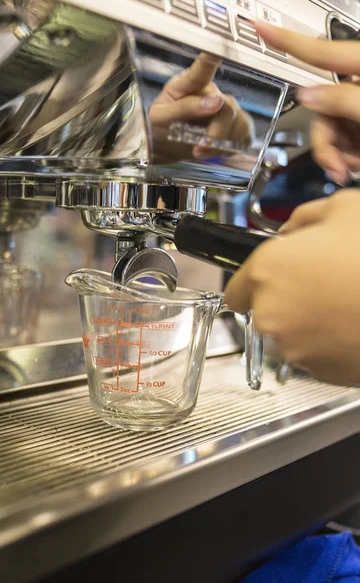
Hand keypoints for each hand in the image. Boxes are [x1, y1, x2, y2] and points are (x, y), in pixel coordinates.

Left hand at [149, 52, 253, 161]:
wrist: (162, 148)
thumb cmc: (157, 127)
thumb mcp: (161, 119)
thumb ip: (186, 108)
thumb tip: (216, 101)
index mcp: (188, 84)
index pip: (203, 69)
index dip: (213, 58)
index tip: (218, 51)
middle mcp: (210, 92)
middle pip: (228, 108)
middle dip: (216, 134)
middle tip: (198, 149)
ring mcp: (224, 108)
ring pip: (240, 123)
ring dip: (222, 144)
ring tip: (201, 151)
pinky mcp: (233, 126)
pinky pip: (245, 135)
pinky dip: (232, 147)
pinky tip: (217, 150)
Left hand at [225, 189, 359, 384]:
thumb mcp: (344, 209)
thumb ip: (302, 219)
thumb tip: (289, 232)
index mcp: (266, 271)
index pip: (235, 290)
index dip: (253, 284)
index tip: (272, 281)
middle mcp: (270, 314)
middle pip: (264, 312)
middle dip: (286, 300)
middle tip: (322, 283)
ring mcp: (294, 348)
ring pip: (290, 335)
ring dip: (307, 322)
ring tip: (343, 301)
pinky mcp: (319, 373)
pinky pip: (314, 355)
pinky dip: (327, 343)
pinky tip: (351, 322)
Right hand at [255, 20, 359, 184]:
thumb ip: (345, 101)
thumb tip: (308, 93)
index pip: (321, 51)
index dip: (287, 40)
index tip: (259, 26)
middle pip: (323, 106)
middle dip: (326, 142)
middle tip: (337, 168)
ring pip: (334, 129)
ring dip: (339, 155)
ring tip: (354, 171)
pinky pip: (349, 140)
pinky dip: (351, 157)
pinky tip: (359, 167)